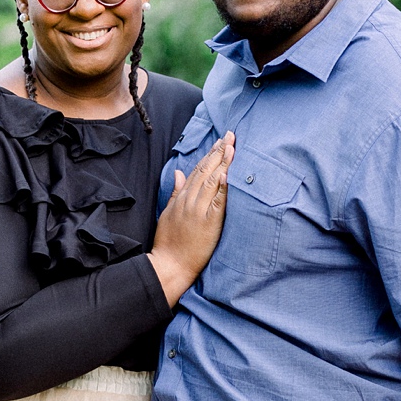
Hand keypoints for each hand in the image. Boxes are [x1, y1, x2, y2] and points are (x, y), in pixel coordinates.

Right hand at [148, 133, 234, 305]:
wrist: (169, 265)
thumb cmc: (169, 242)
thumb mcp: (167, 213)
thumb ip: (175, 192)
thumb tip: (179, 173)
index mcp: (181, 198)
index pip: (197, 169)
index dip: (210, 154)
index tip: (220, 140)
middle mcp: (189, 201)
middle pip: (205, 170)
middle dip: (219, 151)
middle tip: (231, 135)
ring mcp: (198, 211)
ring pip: (211, 181)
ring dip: (222, 163)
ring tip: (232, 146)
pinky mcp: (207, 223)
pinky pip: (216, 202)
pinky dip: (221, 187)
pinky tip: (226, 173)